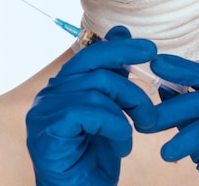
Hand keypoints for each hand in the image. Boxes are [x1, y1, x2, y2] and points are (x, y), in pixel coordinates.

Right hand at [26, 26, 156, 185]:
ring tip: (142, 129)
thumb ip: (113, 80)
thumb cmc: (92, 166)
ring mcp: (44, 113)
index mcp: (60, 90)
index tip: (147, 47)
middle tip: (154, 65)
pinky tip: (122, 146)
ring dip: (128, 108)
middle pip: (89, 64)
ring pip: (95, 89)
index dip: (117, 46)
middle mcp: (47, 97)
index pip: (87, 55)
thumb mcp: (110, 117)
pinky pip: (89, 112)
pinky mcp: (47, 131)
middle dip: (126, 63)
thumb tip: (120, 33)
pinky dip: (114, 126)